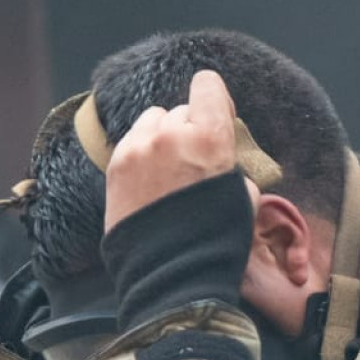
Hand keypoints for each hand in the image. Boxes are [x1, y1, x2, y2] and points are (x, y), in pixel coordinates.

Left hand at [103, 69, 244, 233]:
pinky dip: (143, 154)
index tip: (217, 117)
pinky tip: (151, 184)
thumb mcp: (242, 198)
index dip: (215, 99)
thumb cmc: (215, 241)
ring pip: (154, 120)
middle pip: (182, 110)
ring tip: (170, 172)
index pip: (208, 84)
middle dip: (190, 130)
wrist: (170, 275)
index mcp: (210, 139)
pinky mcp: (116, 164)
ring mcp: (139, 147)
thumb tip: (221, 152)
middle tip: (195, 163)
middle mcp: (171, 134)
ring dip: (163, 137)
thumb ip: (230, 163)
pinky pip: (133, 141)